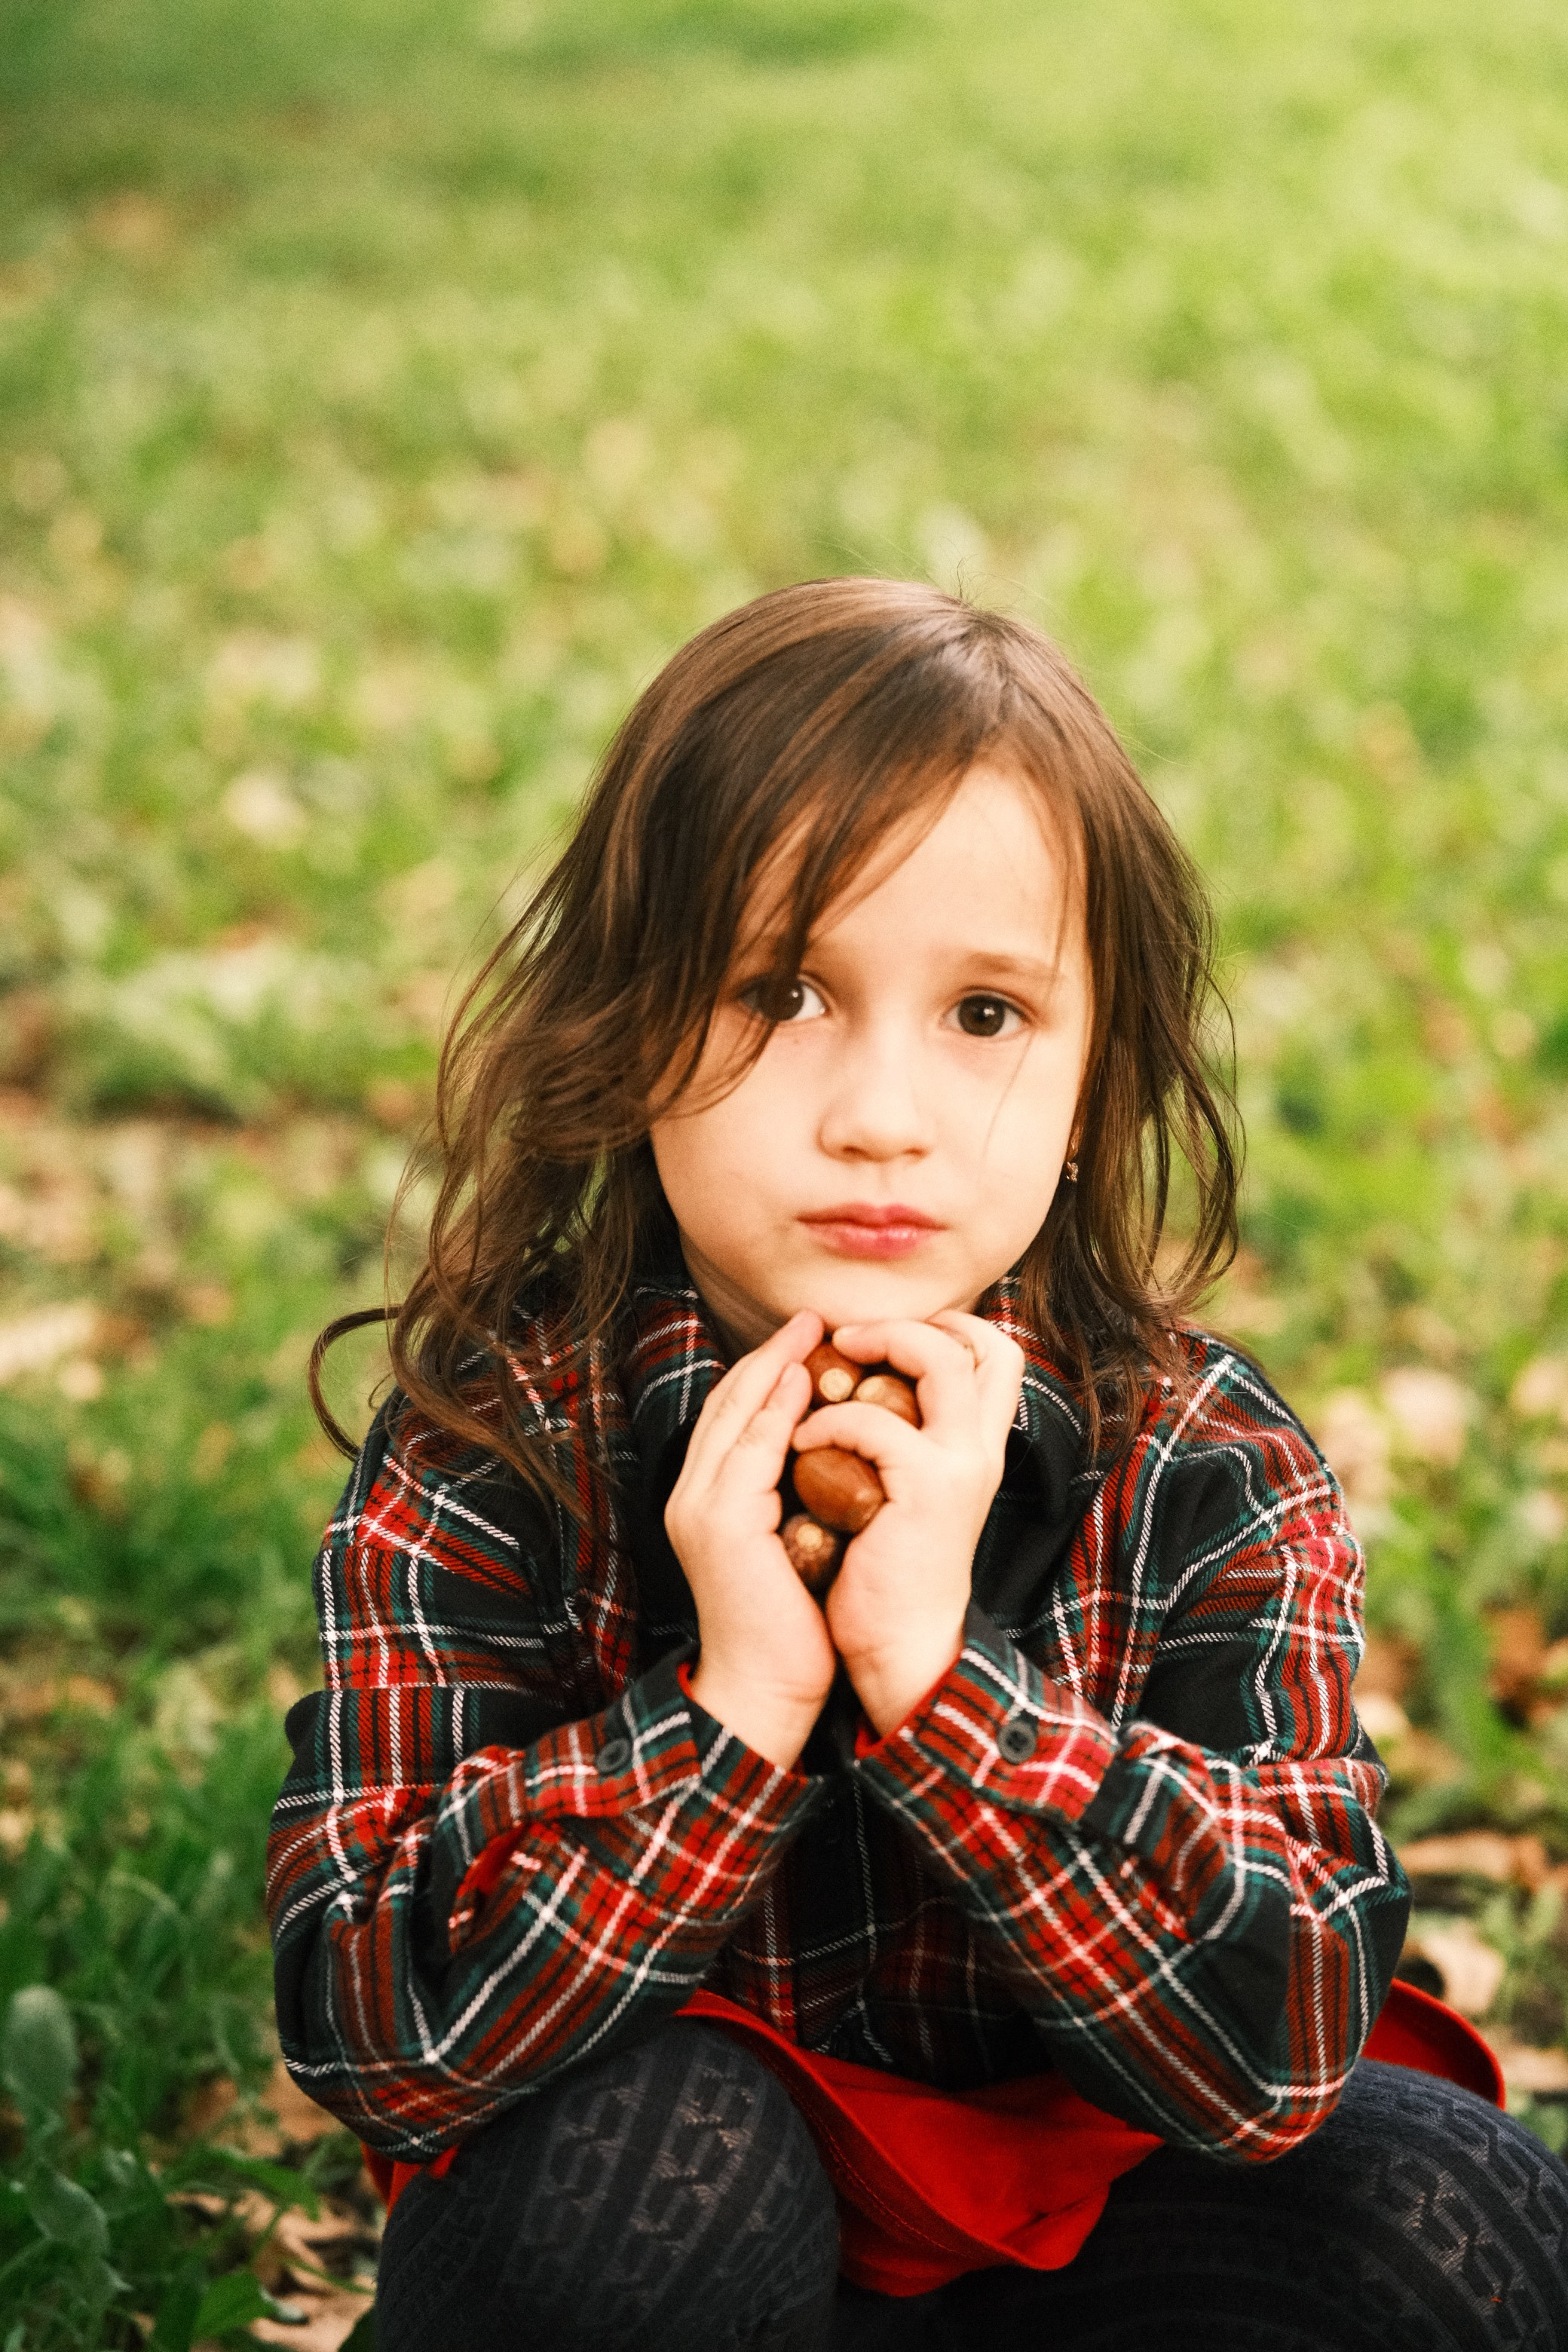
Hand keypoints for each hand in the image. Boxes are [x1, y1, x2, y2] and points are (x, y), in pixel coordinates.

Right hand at [664, 1310, 835, 1769]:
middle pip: (726, 1403)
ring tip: (812, 1334)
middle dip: (768, 1355)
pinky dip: (774, 1411)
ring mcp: (701, 1507)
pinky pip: (749, 1450)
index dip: (767, 1372)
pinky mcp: (721, 1522)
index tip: (808, 1340)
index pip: (734, 1417)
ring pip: (733, 1416)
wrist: (766, 1686)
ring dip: (772, 1368)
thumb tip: (832, 1455)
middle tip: (811, 1319)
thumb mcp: (792, 1542)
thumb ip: (795, 1493)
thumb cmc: (791, 1622)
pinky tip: (805, 1383)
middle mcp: (694, 1494)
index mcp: (709, 1499)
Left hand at [791, 1312, 1023, 1735]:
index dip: (947, 1326)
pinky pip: (875, 1423)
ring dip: (872, 1349)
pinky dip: (827, 1422)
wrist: (897, 1647)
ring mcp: (962, 1465)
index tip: (877, 1336)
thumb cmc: (884, 1569)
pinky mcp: (929, 1489)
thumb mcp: (899, 1491)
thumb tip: (848, 1381)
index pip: (996, 1354)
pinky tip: (799, 1444)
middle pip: (982, 1342)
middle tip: (844, 1340)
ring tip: (816, 1376)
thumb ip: (897, 1437)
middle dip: (906, 1324)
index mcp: (976, 1446)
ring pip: (939, 1358)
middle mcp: (981, 1448)